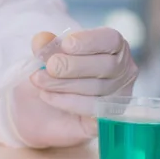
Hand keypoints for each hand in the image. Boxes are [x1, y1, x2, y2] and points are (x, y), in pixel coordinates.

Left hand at [8, 28, 137, 147]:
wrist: (37, 108)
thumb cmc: (49, 74)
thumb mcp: (45, 56)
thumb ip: (46, 46)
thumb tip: (41, 39)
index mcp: (111, 48)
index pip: (111, 40)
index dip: (89, 41)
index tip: (66, 44)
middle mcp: (121, 71)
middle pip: (106, 66)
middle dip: (72, 66)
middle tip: (48, 67)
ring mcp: (117, 96)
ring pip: (98, 89)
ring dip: (63, 84)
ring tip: (39, 80)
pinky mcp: (106, 118)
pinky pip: (93, 110)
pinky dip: (66, 101)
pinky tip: (46, 95)